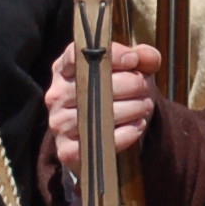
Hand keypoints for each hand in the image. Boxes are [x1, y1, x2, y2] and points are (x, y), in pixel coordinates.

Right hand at [42, 40, 164, 166]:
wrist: (100, 135)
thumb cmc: (115, 94)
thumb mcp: (128, 71)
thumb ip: (142, 57)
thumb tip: (148, 58)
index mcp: (64, 69)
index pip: (77, 54)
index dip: (108, 55)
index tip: (132, 60)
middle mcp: (56, 95)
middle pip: (95, 84)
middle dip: (131, 84)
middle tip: (147, 89)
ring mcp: (59, 124)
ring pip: (101, 114)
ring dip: (133, 108)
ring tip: (144, 106)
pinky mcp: (67, 151)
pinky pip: (103, 141)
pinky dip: (126, 133)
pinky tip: (137, 125)